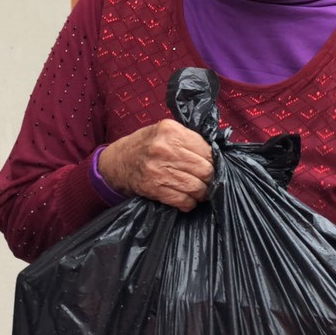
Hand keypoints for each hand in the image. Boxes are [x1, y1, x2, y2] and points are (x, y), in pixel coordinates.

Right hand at [98, 119, 213, 210]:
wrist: (117, 161)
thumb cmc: (147, 145)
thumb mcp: (166, 132)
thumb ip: (189, 139)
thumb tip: (218, 155)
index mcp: (172, 132)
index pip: (208, 151)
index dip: (214, 162)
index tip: (213, 167)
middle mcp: (165, 149)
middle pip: (206, 170)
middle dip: (210, 179)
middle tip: (208, 181)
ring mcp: (158, 170)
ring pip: (197, 187)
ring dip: (201, 193)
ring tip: (199, 191)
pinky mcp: (153, 188)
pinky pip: (183, 200)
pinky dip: (189, 203)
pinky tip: (187, 199)